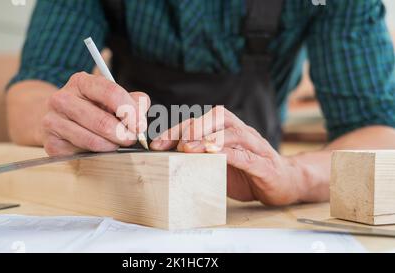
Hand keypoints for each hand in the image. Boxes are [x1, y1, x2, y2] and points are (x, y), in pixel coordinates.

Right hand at [42, 72, 149, 155]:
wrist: (59, 120)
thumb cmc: (94, 108)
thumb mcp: (114, 98)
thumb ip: (134, 102)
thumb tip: (142, 120)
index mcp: (81, 82)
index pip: (111, 93)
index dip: (130, 112)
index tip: (140, 126)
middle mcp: (62, 99)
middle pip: (102, 121)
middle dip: (124, 134)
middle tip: (132, 139)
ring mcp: (52, 121)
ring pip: (93, 141)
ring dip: (112, 146)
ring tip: (117, 144)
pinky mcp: (51, 144)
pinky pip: (83, 154)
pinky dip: (97, 155)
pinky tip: (99, 149)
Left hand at [150, 106, 304, 205]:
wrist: (287, 183)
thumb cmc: (249, 173)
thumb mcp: (220, 165)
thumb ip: (201, 160)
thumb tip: (169, 163)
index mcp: (228, 131)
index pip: (200, 122)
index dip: (177, 130)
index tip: (157, 144)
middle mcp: (242, 132)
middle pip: (217, 117)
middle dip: (192, 128)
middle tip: (173, 144)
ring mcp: (254, 146)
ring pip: (232, 132)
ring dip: (208, 138)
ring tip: (189, 148)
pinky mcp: (264, 164)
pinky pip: (246, 155)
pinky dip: (229, 153)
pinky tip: (215, 156)